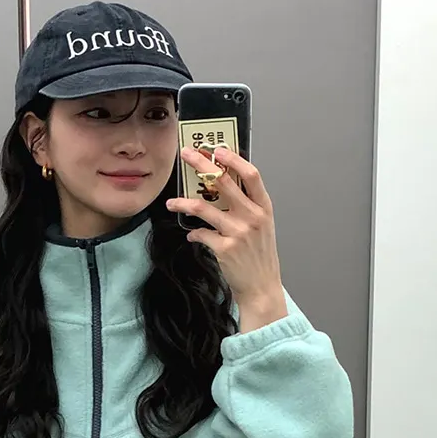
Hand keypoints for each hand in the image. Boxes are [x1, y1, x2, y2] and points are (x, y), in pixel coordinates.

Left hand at [166, 145, 286, 320]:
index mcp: (263, 208)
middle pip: (223, 182)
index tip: (218, 150)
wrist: (262, 287)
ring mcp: (238, 232)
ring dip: (183, 203)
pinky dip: (193, 234)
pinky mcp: (224, 248)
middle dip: (201, 165)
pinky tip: (192, 235)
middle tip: (187, 155)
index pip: (251, 175)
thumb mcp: (262, 226)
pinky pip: (200, 234)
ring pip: (203, 207)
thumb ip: (247, 205)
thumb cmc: (260, 255)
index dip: (233, 159)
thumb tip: (224, 184)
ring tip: (172, 203)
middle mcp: (252, 217)